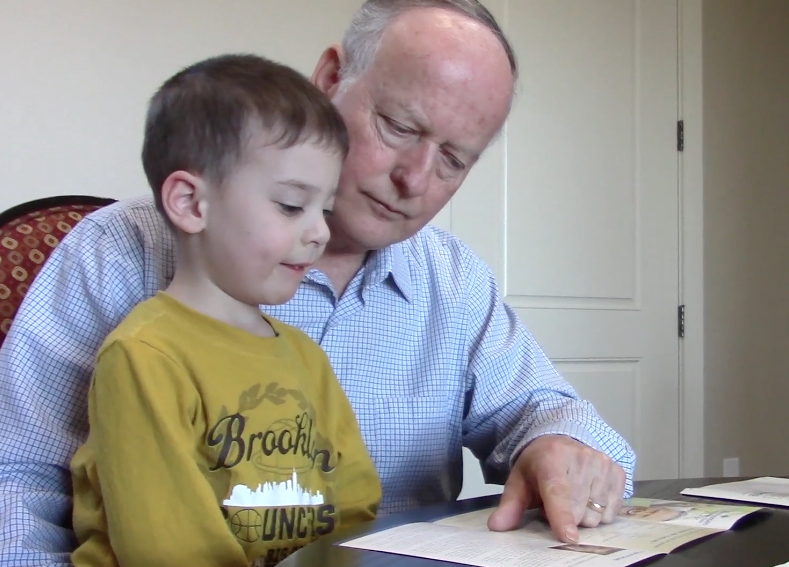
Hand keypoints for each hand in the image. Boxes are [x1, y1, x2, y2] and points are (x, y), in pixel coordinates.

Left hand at [486, 435, 625, 541]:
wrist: (561, 440)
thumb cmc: (538, 465)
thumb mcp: (519, 481)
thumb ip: (509, 505)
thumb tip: (496, 526)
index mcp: (551, 459)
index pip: (558, 491)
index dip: (562, 515)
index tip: (568, 536)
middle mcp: (581, 458)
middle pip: (578, 510)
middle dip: (566, 518)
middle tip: (556, 504)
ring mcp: (602, 463)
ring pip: (597, 515)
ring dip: (584, 516)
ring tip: (573, 498)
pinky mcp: (617, 471)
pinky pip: (612, 511)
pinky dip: (600, 512)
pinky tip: (589, 497)